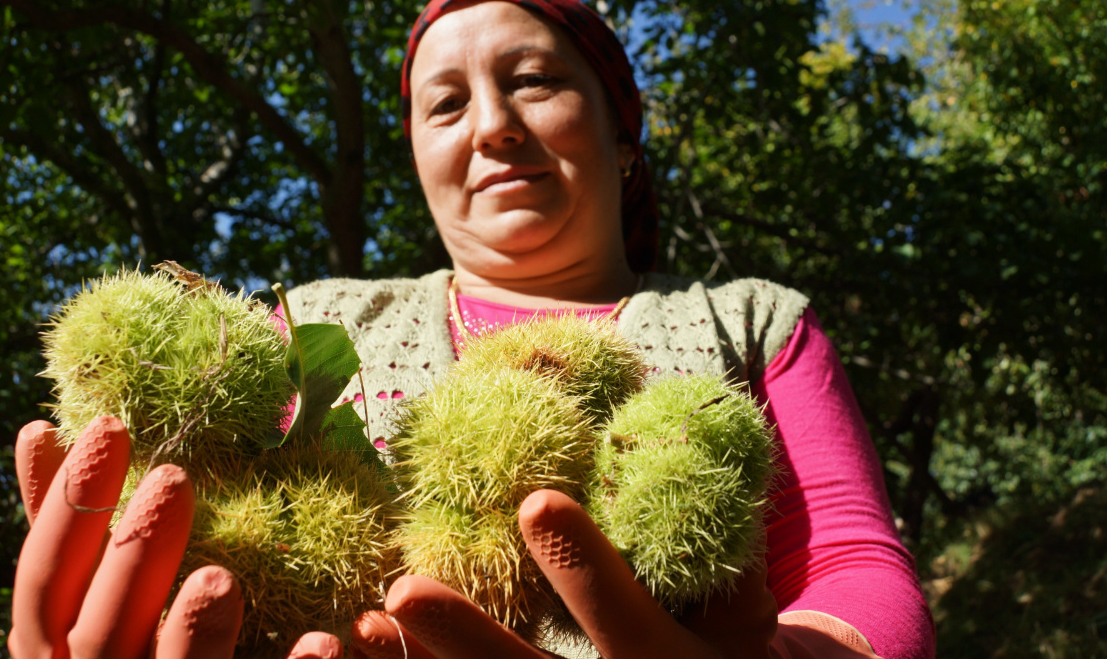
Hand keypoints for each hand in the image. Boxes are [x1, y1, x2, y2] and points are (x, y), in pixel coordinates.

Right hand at [8, 415, 343, 658]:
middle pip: (101, 632)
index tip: (110, 425)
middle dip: (132, 556)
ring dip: (194, 632)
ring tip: (219, 578)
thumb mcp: (84, 595)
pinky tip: (320, 642)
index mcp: (56, 649)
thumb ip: (66, 528)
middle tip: (174, 480)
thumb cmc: (126, 645)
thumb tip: (39, 430)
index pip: (45, 582)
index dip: (67, 506)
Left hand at [348, 489, 777, 658]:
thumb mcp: (747, 616)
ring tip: (361, 623)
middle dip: (467, 639)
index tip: (536, 504)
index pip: (623, 622)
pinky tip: (359, 648)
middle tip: (403, 589)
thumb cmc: (732, 653)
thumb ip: (721, 566)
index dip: (582, 568)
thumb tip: (683, 466)